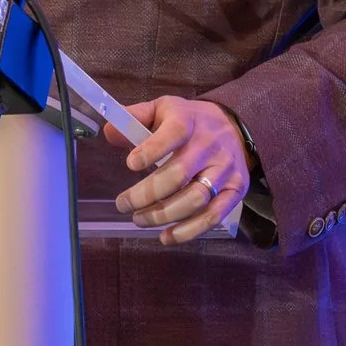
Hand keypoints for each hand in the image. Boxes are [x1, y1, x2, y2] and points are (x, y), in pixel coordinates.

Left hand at [102, 97, 247, 245]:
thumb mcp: (163, 109)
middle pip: (179, 174)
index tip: (131, 164)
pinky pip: (213, 216)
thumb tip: (109, 132)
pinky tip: (166, 236)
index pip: (174, 132)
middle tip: (124, 204)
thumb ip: (135, 117)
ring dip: (163, 215)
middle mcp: (210, 145)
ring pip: (195, 199)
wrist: (234, 127)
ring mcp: (225, 169)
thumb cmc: (190, 121)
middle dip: (147, 194)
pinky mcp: (236, 190)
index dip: (152, 150)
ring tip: (139, 219)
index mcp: (189, 121)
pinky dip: (189, 231)